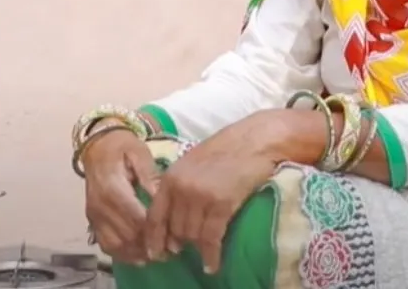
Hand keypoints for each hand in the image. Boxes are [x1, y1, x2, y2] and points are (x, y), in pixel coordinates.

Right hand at [82, 128, 160, 264]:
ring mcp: (94, 215)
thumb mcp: (140, 153)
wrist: (97, 146)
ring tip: (158, 255)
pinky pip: (105, 244)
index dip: (154, 231)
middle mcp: (100, 205)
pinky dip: (122, 254)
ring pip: (116, 244)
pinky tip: (139, 256)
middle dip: (149, 245)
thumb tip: (161, 199)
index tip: (173, 238)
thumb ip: (150, 176)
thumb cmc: (122, 147)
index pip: (135, 217)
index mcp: (112, 188)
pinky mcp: (92, 220)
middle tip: (172, 251)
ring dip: (137, 253)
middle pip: (127, 235)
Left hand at [143, 109, 312, 274]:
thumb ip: (178, 188)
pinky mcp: (222, 204)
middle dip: (180, 242)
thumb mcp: (191, 165)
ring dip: (198, 247)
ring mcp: (200, 196)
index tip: (155, 254)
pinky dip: (211, 255)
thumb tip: (172, 222)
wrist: (253, 141)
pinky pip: (211, 238)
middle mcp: (181, 188)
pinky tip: (212, 265)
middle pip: (174, 229)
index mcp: (170, 177)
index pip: (154, 216)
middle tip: (186, 249)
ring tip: (204, 251)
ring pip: (192, 235)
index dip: (154, 238)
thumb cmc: (224, 150)